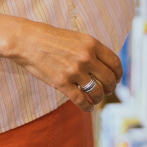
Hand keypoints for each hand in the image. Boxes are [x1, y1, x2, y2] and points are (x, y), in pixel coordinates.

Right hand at [6, 19, 122, 111]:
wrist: (28, 41)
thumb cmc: (51, 39)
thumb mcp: (77, 38)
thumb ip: (92, 50)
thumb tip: (106, 67)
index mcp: (91, 44)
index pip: (115, 62)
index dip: (119, 74)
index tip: (117, 79)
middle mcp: (86, 57)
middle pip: (109, 78)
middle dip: (111, 88)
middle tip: (109, 91)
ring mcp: (74, 71)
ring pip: (96, 92)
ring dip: (99, 98)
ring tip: (97, 99)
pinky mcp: (62, 83)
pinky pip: (81, 100)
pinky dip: (87, 107)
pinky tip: (88, 108)